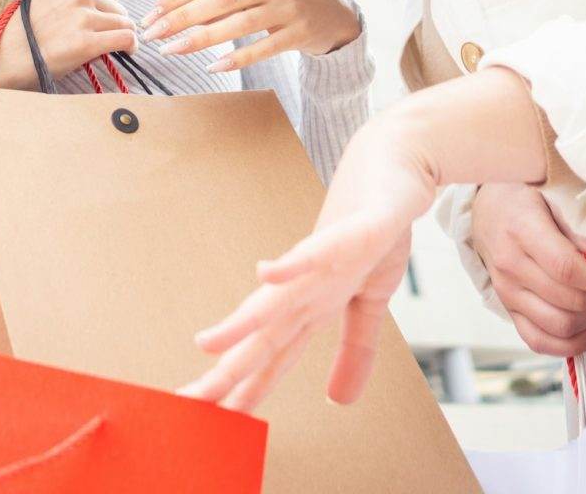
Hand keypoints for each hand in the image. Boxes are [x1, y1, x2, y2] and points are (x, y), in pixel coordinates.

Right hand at [0, 0, 136, 90]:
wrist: (7, 54)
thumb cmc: (26, 30)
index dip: (111, 9)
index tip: (109, 22)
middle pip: (117, 6)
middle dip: (118, 22)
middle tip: (114, 37)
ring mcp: (83, 17)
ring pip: (124, 22)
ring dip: (124, 34)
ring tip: (119, 46)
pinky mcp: (87, 41)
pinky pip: (125, 38)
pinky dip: (131, 45)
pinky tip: (128, 52)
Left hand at [141, 0, 359, 72]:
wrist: (335, 11)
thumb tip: (175, 11)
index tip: (151, 14)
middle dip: (181, 17)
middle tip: (153, 34)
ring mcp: (287, 8)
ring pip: (238, 23)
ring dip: (201, 39)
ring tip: (173, 51)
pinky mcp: (299, 33)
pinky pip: (264, 48)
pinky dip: (237, 58)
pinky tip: (213, 67)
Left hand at [180, 115, 434, 413]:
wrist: (395, 167)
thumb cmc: (376, 229)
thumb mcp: (372, 302)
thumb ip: (354, 350)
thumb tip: (338, 401)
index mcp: (311, 303)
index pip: (272, 354)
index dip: (244, 388)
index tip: (211, 418)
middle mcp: (307, 283)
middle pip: (263, 333)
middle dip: (228, 370)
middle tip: (190, 399)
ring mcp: (324, 257)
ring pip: (280, 296)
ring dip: (245, 321)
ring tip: (209, 344)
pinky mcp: (353, 231)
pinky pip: (321, 249)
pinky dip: (294, 262)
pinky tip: (266, 272)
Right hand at [470, 183, 585, 356]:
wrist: (486, 209)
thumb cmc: (523, 199)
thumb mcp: (551, 196)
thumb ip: (579, 226)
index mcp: (521, 231)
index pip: (565, 268)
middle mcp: (510, 265)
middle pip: (568, 300)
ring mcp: (506, 291)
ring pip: (559, 325)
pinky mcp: (508, 308)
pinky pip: (538, 341)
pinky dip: (570, 345)